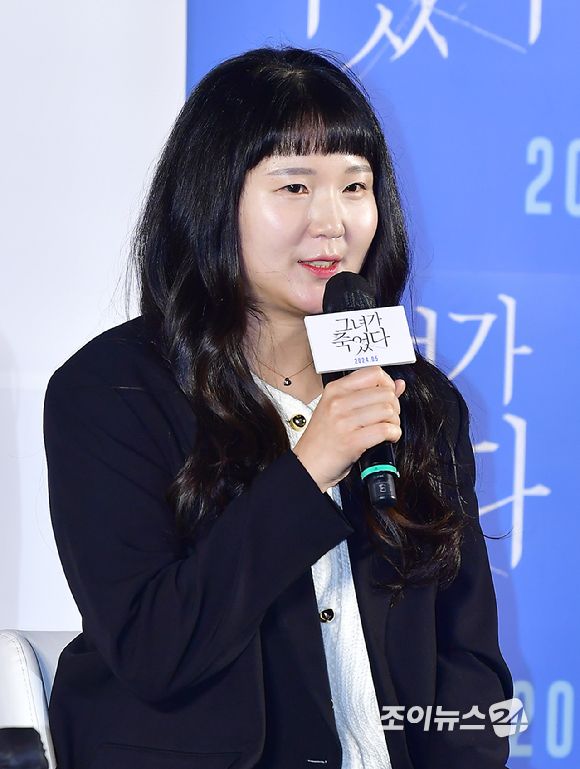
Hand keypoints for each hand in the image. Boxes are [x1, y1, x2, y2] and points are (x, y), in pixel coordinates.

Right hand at [292, 366, 405, 492]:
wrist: (307, 466)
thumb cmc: (322, 440)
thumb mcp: (338, 410)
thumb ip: (369, 394)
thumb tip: (398, 384)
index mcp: (334, 390)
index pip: (373, 373)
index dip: (388, 384)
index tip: (388, 396)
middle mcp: (338, 402)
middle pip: (385, 393)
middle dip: (394, 407)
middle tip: (388, 418)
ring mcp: (344, 421)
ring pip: (388, 410)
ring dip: (394, 422)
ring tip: (387, 429)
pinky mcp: (352, 441)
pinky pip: (385, 430)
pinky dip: (394, 435)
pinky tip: (387, 438)